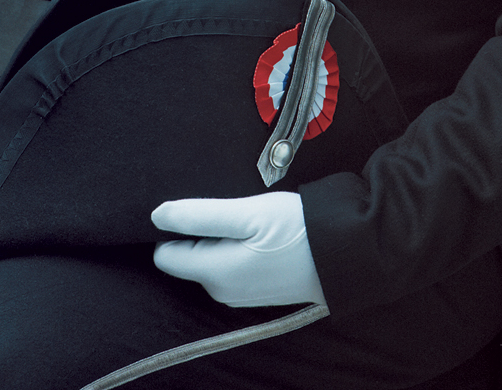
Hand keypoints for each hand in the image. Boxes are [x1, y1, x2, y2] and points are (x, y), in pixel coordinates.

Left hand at [152, 192, 326, 308]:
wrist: (345, 254)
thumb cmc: (296, 230)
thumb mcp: (247, 213)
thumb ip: (199, 216)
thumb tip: (157, 216)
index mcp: (214, 274)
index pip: (165, 255)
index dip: (173, 227)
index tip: (196, 208)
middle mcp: (221, 291)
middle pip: (187, 256)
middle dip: (198, 231)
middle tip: (228, 210)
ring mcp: (239, 294)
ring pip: (209, 258)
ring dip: (219, 237)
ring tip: (245, 218)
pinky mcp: (255, 289)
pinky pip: (229, 264)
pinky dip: (236, 246)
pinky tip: (257, 233)